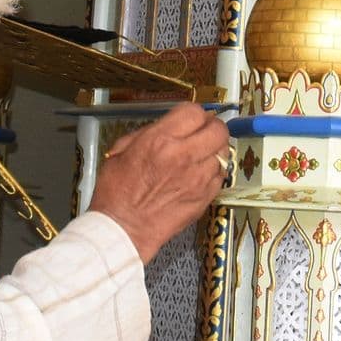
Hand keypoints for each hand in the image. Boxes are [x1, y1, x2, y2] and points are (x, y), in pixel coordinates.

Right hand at [89, 104, 230, 260]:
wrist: (123, 228)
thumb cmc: (117, 192)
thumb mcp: (122, 150)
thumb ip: (149, 132)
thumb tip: (169, 125)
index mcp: (160, 141)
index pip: (195, 112)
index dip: (194, 113)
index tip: (190, 119)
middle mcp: (183, 156)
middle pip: (218, 129)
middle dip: (211, 127)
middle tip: (203, 133)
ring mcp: (198, 178)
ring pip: (223, 152)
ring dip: (214, 150)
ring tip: (201, 155)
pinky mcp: (205, 197)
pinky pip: (221, 174)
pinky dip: (214, 171)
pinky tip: (200, 174)